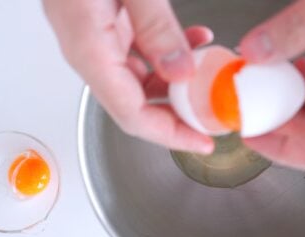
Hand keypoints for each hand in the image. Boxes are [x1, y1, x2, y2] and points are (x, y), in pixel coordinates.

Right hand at [43, 0, 214, 152]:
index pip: (132, 115)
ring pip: (140, 82)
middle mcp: (90, 53)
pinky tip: (194, 40)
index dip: (170, 135)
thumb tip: (181, 71)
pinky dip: (169, 55)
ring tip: (209, 75)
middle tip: (214, 114)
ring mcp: (97, 41)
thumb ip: (156, 27)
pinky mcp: (106, 28)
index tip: (202, 142)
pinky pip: (139, 55)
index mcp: (90, 50)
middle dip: (179, 114)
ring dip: (177, 84)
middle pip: (137, 105)